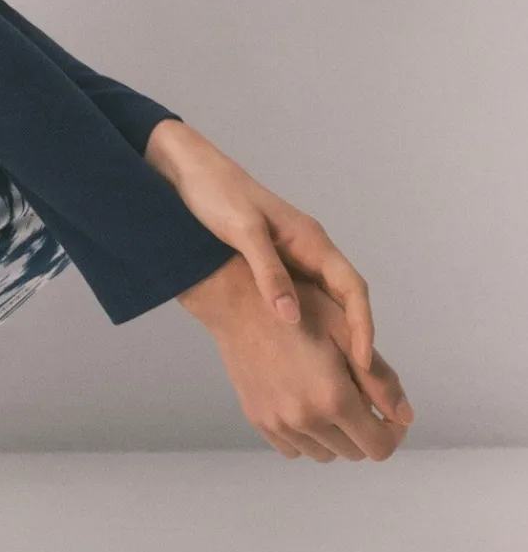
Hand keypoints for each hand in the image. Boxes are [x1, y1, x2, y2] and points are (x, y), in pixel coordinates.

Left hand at [146, 120, 379, 379]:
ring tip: (332, 374)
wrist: (188, 171)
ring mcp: (290, 257)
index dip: (362, 325)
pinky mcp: (269, 264)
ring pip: (323, 302)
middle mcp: (308, 250)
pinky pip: (297, 299)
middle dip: (355, 337)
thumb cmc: (216, 194)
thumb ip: (268, 271)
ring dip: (331, 334)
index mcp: (310, 240)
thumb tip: (291, 318)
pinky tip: (293, 349)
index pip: (353, 288)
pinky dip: (303, 325)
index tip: (363, 361)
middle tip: (357, 381)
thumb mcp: (242, 231)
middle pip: (345, 299)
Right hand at [187, 256, 412, 460]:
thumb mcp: (346, 332)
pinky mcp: (259, 421)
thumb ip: (380, 378)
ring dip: (336, 435)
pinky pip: (294, 448)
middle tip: (358, 396)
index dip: (392, 434)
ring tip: (329, 397)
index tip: (388, 413)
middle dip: (366, 430)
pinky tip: (304, 402)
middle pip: (354, 453)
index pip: (380, 447)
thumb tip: (405, 417)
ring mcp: (279, 424)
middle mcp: (306, 420)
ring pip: (325, 454)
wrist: (238, 302)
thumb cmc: (298, 306)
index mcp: (333, 398)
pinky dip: (307, 435)